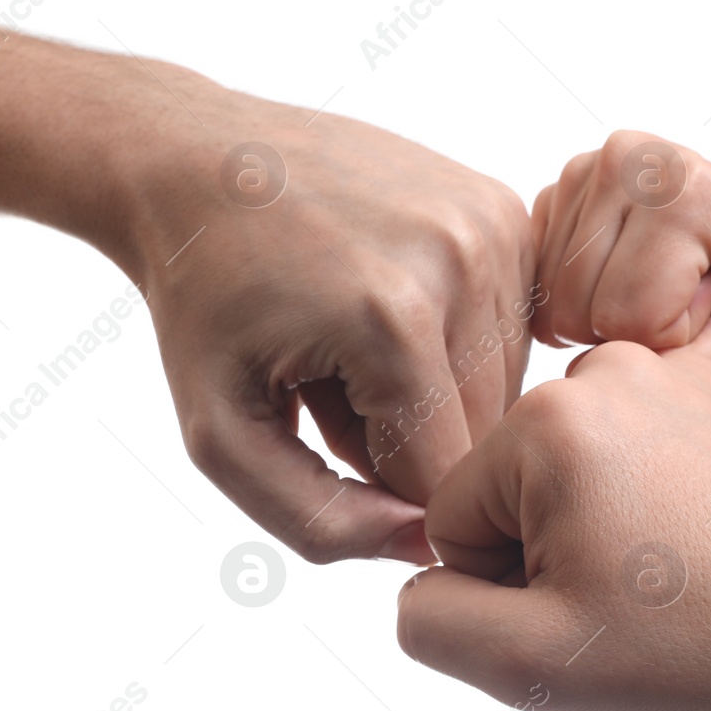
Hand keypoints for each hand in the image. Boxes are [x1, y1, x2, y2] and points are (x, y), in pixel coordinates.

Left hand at [106, 71, 533, 563]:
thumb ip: (316, 521)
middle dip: (406, 438)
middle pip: (481, 434)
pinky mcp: (507, 209)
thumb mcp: (220, 436)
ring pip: (505, 386)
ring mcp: (493, 224)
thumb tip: (423, 546)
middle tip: (329, 387)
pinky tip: (394, 307)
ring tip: (356, 346)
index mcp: (393, 320)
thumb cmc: (203, 302)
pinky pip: (513, 328)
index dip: (375, 488)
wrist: (197, 164)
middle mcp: (463, 261)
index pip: (438, 481)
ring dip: (436, 392)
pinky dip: (458, 341)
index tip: (316, 438)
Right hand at [396, 341, 710, 710]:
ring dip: (609, 517)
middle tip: (634, 592)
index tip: (582, 604)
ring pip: (585, 463)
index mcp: (547, 420)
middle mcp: (610, 369)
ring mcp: (680, 369)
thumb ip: (430, 619)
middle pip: (518, 480)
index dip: (502, 583)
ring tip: (679, 566)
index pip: (454, 514)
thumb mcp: (532, 661)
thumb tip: (421, 581)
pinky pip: (654, 444)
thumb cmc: (701, 639)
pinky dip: (668, 492)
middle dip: (553, 545)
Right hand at [529, 131, 710, 372]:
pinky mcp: (558, 188)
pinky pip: (540, 282)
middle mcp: (624, 161)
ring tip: (659, 284)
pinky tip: (625, 273)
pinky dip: (580, 296)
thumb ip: (689, 369)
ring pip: (552, 302)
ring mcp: (583, 168)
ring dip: (604, 314)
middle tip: (683, 300)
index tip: (709, 307)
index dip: (670, 338)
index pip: (627, 318)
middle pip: (576, 310)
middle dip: (629, 330)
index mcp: (685, 190)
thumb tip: (601, 384)